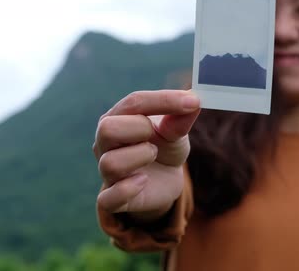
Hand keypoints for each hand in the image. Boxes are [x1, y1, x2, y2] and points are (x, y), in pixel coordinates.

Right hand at [93, 90, 199, 221]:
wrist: (165, 180)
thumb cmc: (164, 148)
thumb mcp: (175, 131)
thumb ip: (180, 118)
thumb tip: (194, 99)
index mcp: (118, 118)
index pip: (133, 102)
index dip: (163, 101)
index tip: (193, 102)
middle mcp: (105, 144)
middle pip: (107, 128)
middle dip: (139, 129)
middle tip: (155, 136)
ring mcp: (106, 171)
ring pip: (110, 163)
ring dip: (140, 157)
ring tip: (152, 155)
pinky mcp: (112, 199)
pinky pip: (108, 199)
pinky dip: (128, 190)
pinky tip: (144, 181)